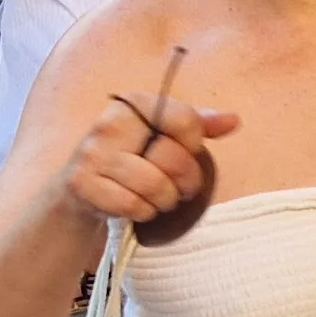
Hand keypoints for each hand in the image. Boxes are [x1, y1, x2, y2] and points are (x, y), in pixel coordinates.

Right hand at [65, 88, 238, 225]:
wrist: (81, 189)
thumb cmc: (132, 159)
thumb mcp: (162, 136)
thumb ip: (196, 125)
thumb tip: (234, 120)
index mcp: (133, 104)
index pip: (185, 120)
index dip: (195, 145)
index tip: (188, 153)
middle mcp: (110, 124)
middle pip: (173, 158)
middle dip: (185, 182)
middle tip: (178, 188)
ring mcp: (92, 154)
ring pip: (155, 186)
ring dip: (163, 201)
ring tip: (156, 198)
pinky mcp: (82, 183)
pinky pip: (132, 205)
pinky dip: (142, 213)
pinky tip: (136, 207)